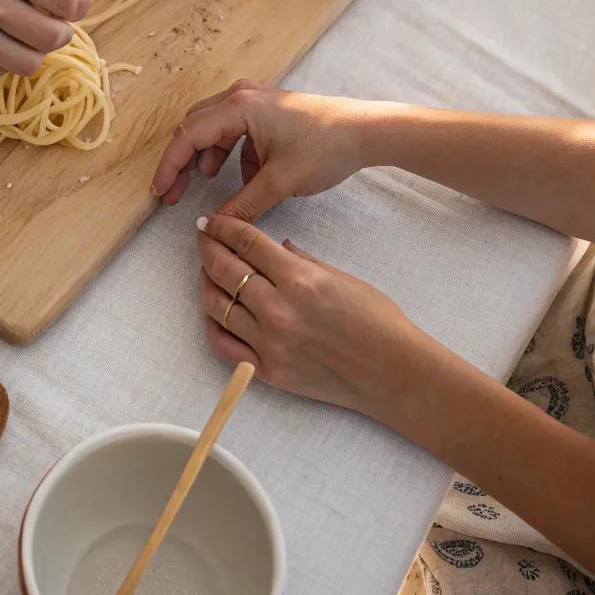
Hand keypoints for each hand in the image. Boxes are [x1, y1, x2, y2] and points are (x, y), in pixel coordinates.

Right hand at [152, 81, 366, 220]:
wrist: (366, 132)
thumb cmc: (326, 148)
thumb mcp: (279, 182)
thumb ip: (241, 204)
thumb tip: (212, 224)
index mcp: (239, 106)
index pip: (188, 135)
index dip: (169, 166)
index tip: (160, 192)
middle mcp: (241, 95)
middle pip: (194, 127)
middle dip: (182, 161)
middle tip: (173, 193)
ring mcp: (254, 99)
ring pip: (212, 127)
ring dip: (206, 156)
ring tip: (210, 182)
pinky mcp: (266, 109)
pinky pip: (234, 129)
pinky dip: (230, 152)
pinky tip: (245, 175)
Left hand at [196, 214, 422, 412]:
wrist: (392, 373)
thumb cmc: (378, 321)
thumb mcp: (341, 277)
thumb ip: (301, 261)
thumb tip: (276, 246)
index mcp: (298, 279)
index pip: (246, 243)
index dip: (222, 227)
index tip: (210, 221)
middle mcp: (277, 309)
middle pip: (224, 270)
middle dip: (208, 248)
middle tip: (202, 238)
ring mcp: (269, 343)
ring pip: (217, 305)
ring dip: (206, 283)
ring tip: (207, 271)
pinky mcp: (267, 371)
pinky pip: (224, 344)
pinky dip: (213, 324)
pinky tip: (213, 311)